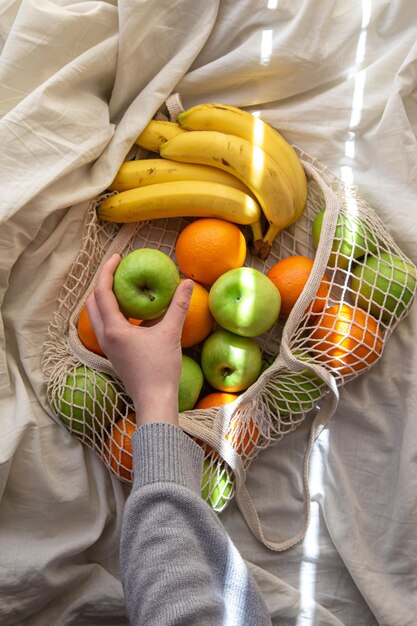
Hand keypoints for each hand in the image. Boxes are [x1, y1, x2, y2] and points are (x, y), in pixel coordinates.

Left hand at [86, 253, 193, 426]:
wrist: (154, 400)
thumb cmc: (160, 368)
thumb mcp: (171, 333)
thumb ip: (178, 306)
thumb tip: (187, 282)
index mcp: (114, 329)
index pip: (102, 292)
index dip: (107, 271)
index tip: (117, 256)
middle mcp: (105, 336)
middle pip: (93, 302)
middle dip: (102, 283)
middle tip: (117, 270)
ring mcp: (108, 347)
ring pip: (97, 316)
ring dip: (105, 298)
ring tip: (122, 286)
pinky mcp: (114, 354)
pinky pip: (106, 326)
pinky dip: (112, 312)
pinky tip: (130, 311)